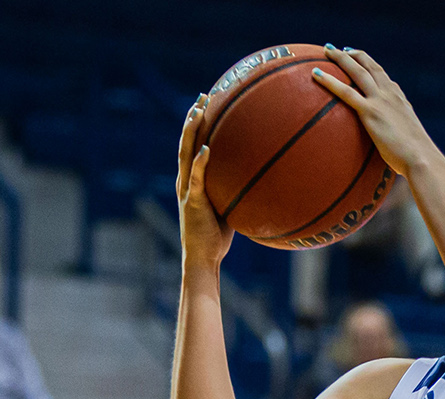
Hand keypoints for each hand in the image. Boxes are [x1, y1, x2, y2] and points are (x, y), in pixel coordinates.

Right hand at [177, 93, 234, 268]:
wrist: (203, 258)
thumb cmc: (218, 236)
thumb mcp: (228, 206)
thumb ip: (235, 189)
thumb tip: (259, 178)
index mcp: (192, 180)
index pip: (193, 145)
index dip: (198, 124)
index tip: (207, 103)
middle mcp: (185, 181)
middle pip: (186, 142)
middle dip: (193, 117)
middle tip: (203, 96)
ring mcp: (187, 190)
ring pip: (185, 153)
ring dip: (191, 131)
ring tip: (198, 111)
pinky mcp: (192, 201)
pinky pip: (196, 178)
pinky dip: (200, 162)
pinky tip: (206, 148)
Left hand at [311, 48, 437, 177]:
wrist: (421, 158)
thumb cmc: (417, 159)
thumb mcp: (408, 142)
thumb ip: (397, 138)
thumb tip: (391, 151)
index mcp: (399, 99)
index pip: (383, 76)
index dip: (370, 64)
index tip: (358, 57)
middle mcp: (390, 94)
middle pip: (370, 66)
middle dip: (354, 54)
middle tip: (339, 49)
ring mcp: (380, 101)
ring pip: (357, 71)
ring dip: (340, 58)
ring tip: (326, 50)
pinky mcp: (370, 112)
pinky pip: (345, 92)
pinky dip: (329, 80)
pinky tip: (315, 74)